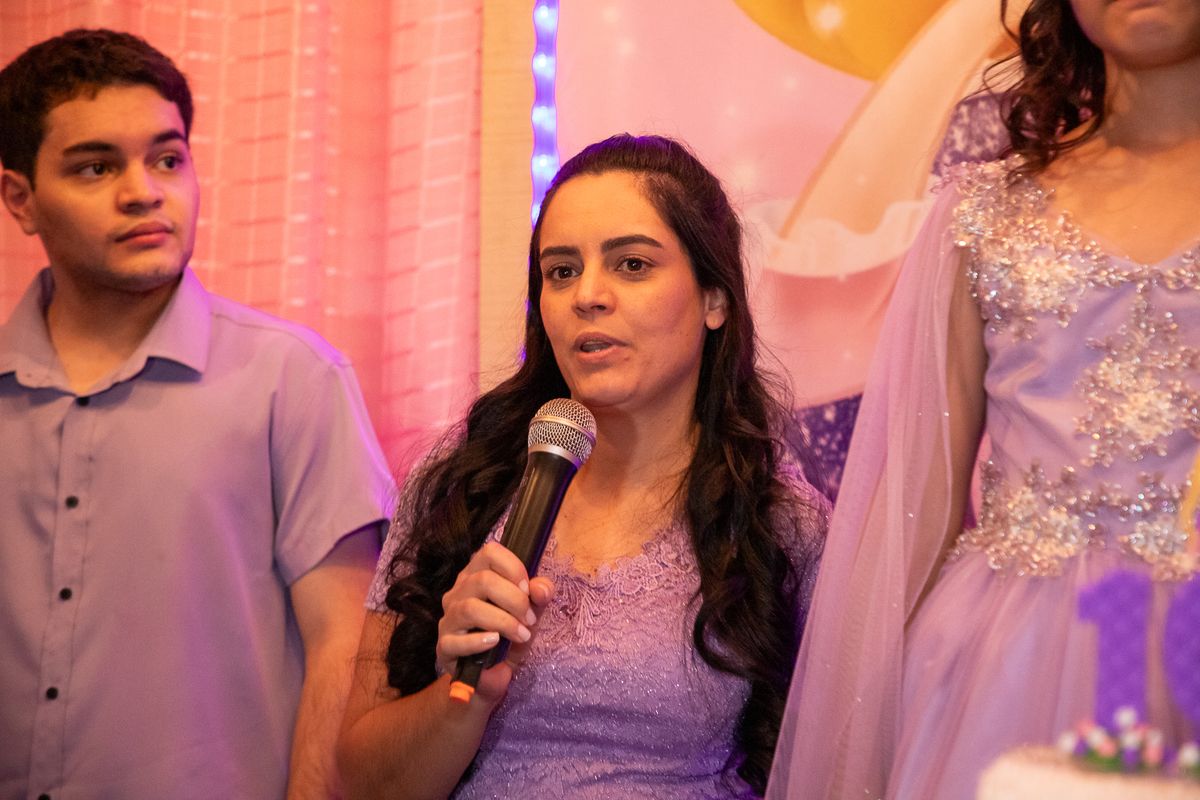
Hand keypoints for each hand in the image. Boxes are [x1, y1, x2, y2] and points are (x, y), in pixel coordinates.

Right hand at [436, 542, 554, 702]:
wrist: (494, 675)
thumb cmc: (510, 638)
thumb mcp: (531, 614)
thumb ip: (539, 597)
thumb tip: (542, 589)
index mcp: (476, 576)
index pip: (489, 553)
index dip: (513, 568)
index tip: (529, 590)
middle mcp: (458, 593)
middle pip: (482, 580)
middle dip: (514, 600)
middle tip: (530, 620)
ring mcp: (448, 619)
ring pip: (470, 608)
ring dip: (503, 622)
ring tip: (521, 635)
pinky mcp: (444, 646)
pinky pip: (456, 640)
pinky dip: (479, 641)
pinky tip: (495, 643)